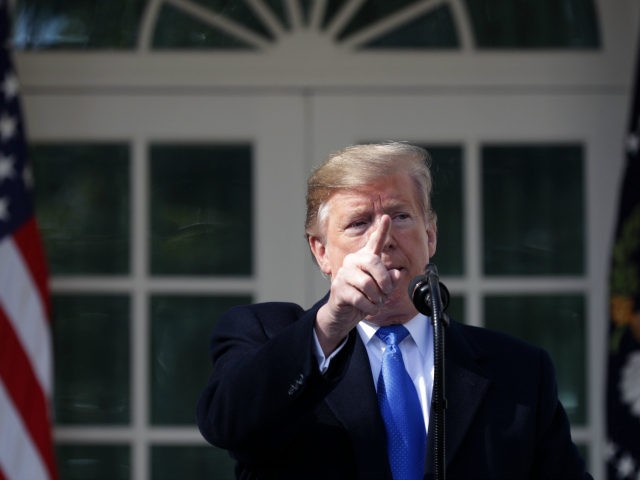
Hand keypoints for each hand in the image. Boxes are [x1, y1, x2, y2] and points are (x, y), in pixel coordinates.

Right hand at [315, 215, 401, 354]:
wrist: (343, 313)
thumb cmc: (364, 297)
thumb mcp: (381, 289)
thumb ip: (390, 280)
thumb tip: (397, 274)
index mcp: (365, 258)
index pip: (374, 242)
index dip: (382, 230)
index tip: (387, 217)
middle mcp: (353, 261)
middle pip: (374, 263)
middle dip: (385, 281)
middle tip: (386, 292)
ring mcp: (344, 274)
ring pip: (368, 284)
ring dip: (377, 298)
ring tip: (376, 302)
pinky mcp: (338, 289)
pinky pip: (360, 298)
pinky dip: (370, 307)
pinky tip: (369, 308)